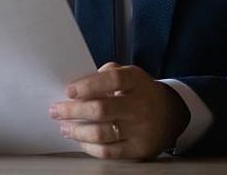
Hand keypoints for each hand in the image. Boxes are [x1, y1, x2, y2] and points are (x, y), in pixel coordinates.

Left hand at [49, 62, 189, 159]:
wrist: (171, 114)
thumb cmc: (139, 91)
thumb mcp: (129, 75)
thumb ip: (106, 74)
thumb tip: (77, 85)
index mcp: (136, 81)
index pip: (112, 80)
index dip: (89, 85)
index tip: (69, 90)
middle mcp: (140, 105)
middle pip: (102, 109)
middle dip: (73, 110)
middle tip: (56, 110)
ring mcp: (140, 129)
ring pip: (101, 133)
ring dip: (77, 131)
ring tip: (64, 127)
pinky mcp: (138, 149)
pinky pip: (108, 151)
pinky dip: (89, 146)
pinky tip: (80, 140)